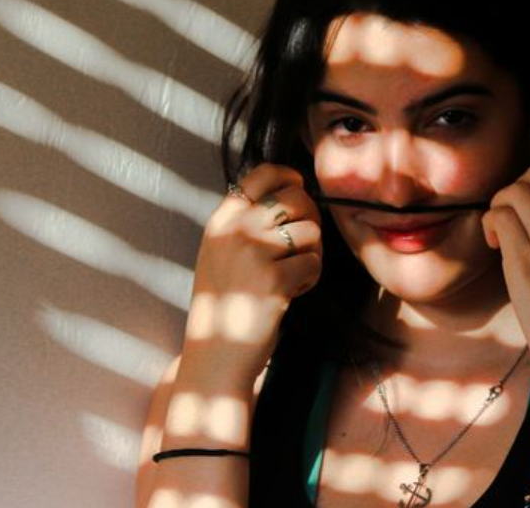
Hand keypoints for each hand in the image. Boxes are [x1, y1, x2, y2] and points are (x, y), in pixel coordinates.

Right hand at [181, 163, 322, 386]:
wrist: (216, 354)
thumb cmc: (226, 305)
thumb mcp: (222, 253)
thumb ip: (247, 223)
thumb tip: (294, 191)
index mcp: (221, 221)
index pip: (261, 174)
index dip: (289, 177)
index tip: (298, 190)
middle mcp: (234, 230)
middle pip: (296, 198)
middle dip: (310, 221)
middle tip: (302, 248)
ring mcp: (253, 252)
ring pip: (311, 231)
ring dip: (312, 255)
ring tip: (292, 277)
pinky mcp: (273, 278)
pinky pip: (313, 263)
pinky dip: (310, 280)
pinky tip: (290, 295)